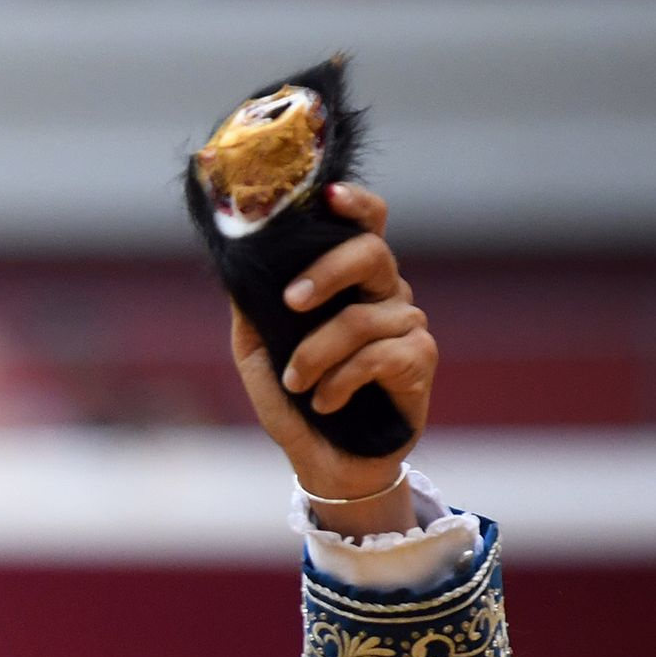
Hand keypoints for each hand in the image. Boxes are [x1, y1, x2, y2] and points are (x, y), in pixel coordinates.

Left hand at [231, 182, 437, 535]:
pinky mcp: (419, 359)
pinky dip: (341, 381)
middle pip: (370, 253)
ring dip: (316, 354)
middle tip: (291, 303)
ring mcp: (406, 324)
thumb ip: (251, 311)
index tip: (328, 195)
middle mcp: (383, 293)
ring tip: (297, 384)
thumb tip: (237, 269)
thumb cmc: (294, 402)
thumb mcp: (258, 354)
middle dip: (326, 272)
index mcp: (347, 283)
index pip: (364, 226)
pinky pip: (378, 355)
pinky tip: (326, 402)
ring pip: (362, 317)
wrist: (325, 461)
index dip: (354, 204)